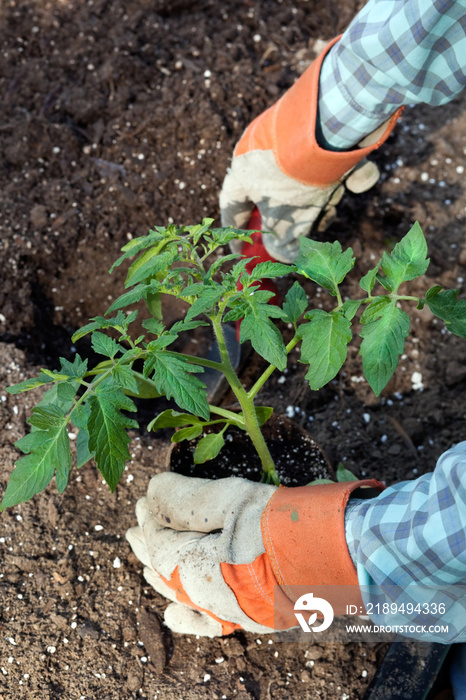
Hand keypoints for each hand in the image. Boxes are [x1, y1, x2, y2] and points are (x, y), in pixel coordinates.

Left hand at [126, 472, 381, 636]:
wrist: (355, 557)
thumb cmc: (297, 523)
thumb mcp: (239, 498)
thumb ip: (190, 498)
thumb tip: (153, 491)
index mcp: (208, 566)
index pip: (163, 543)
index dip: (151, 517)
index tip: (145, 495)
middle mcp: (217, 598)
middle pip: (169, 569)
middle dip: (150, 543)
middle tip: (136, 522)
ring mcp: (237, 612)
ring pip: (184, 594)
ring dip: (162, 571)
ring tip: (145, 559)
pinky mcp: (258, 617)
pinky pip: (212, 622)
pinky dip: (190, 615)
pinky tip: (172, 614)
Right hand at [220, 37, 400, 262]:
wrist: (335, 121)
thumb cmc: (299, 174)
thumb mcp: (289, 218)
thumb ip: (283, 244)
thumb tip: (284, 257)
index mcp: (244, 170)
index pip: (232, 207)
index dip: (237, 233)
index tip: (243, 252)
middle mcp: (265, 154)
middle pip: (278, 199)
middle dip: (298, 219)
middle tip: (310, 231)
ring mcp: (296, 142)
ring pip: (309, 183)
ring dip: (327, 199)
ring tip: (337, 202)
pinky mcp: (326, 133)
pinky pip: (336, 163)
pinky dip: (351, 174)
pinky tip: (361, 179)